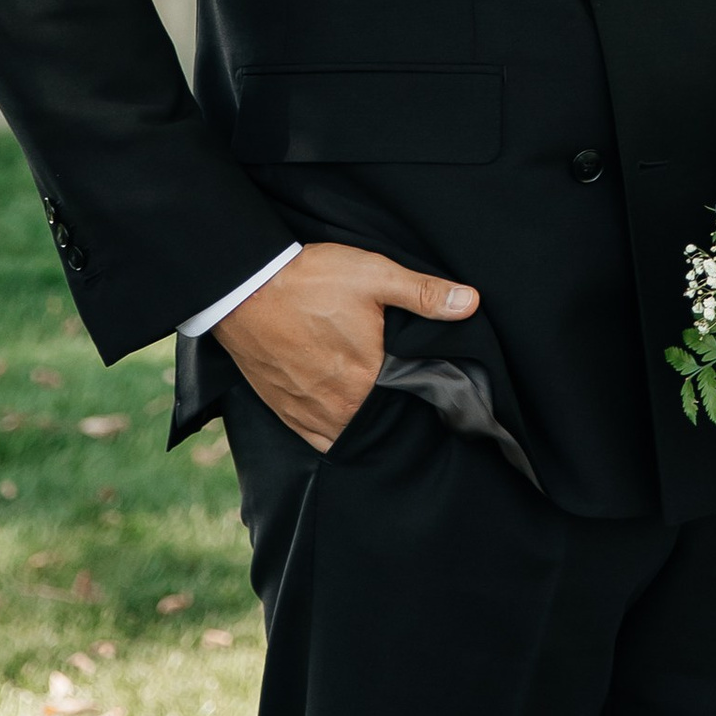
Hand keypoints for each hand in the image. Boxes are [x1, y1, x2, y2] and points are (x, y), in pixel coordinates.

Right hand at [218, 242, 477, 452]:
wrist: (244, 289)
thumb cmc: (310, 280)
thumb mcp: (375, 275)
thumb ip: (424, 293)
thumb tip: (471, 303)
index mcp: (368, 379)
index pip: (410, 398)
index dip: (422, 387)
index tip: (427, 375)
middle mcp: (340, 407)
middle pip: (380, 417)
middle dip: (394, 405)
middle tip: (400, 384)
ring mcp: (309, 413)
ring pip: (350, 432)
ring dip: (365, 421)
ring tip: (374, 398)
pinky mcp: (285, 412)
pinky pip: (319, 439)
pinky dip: (335, 432)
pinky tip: (344, 415)